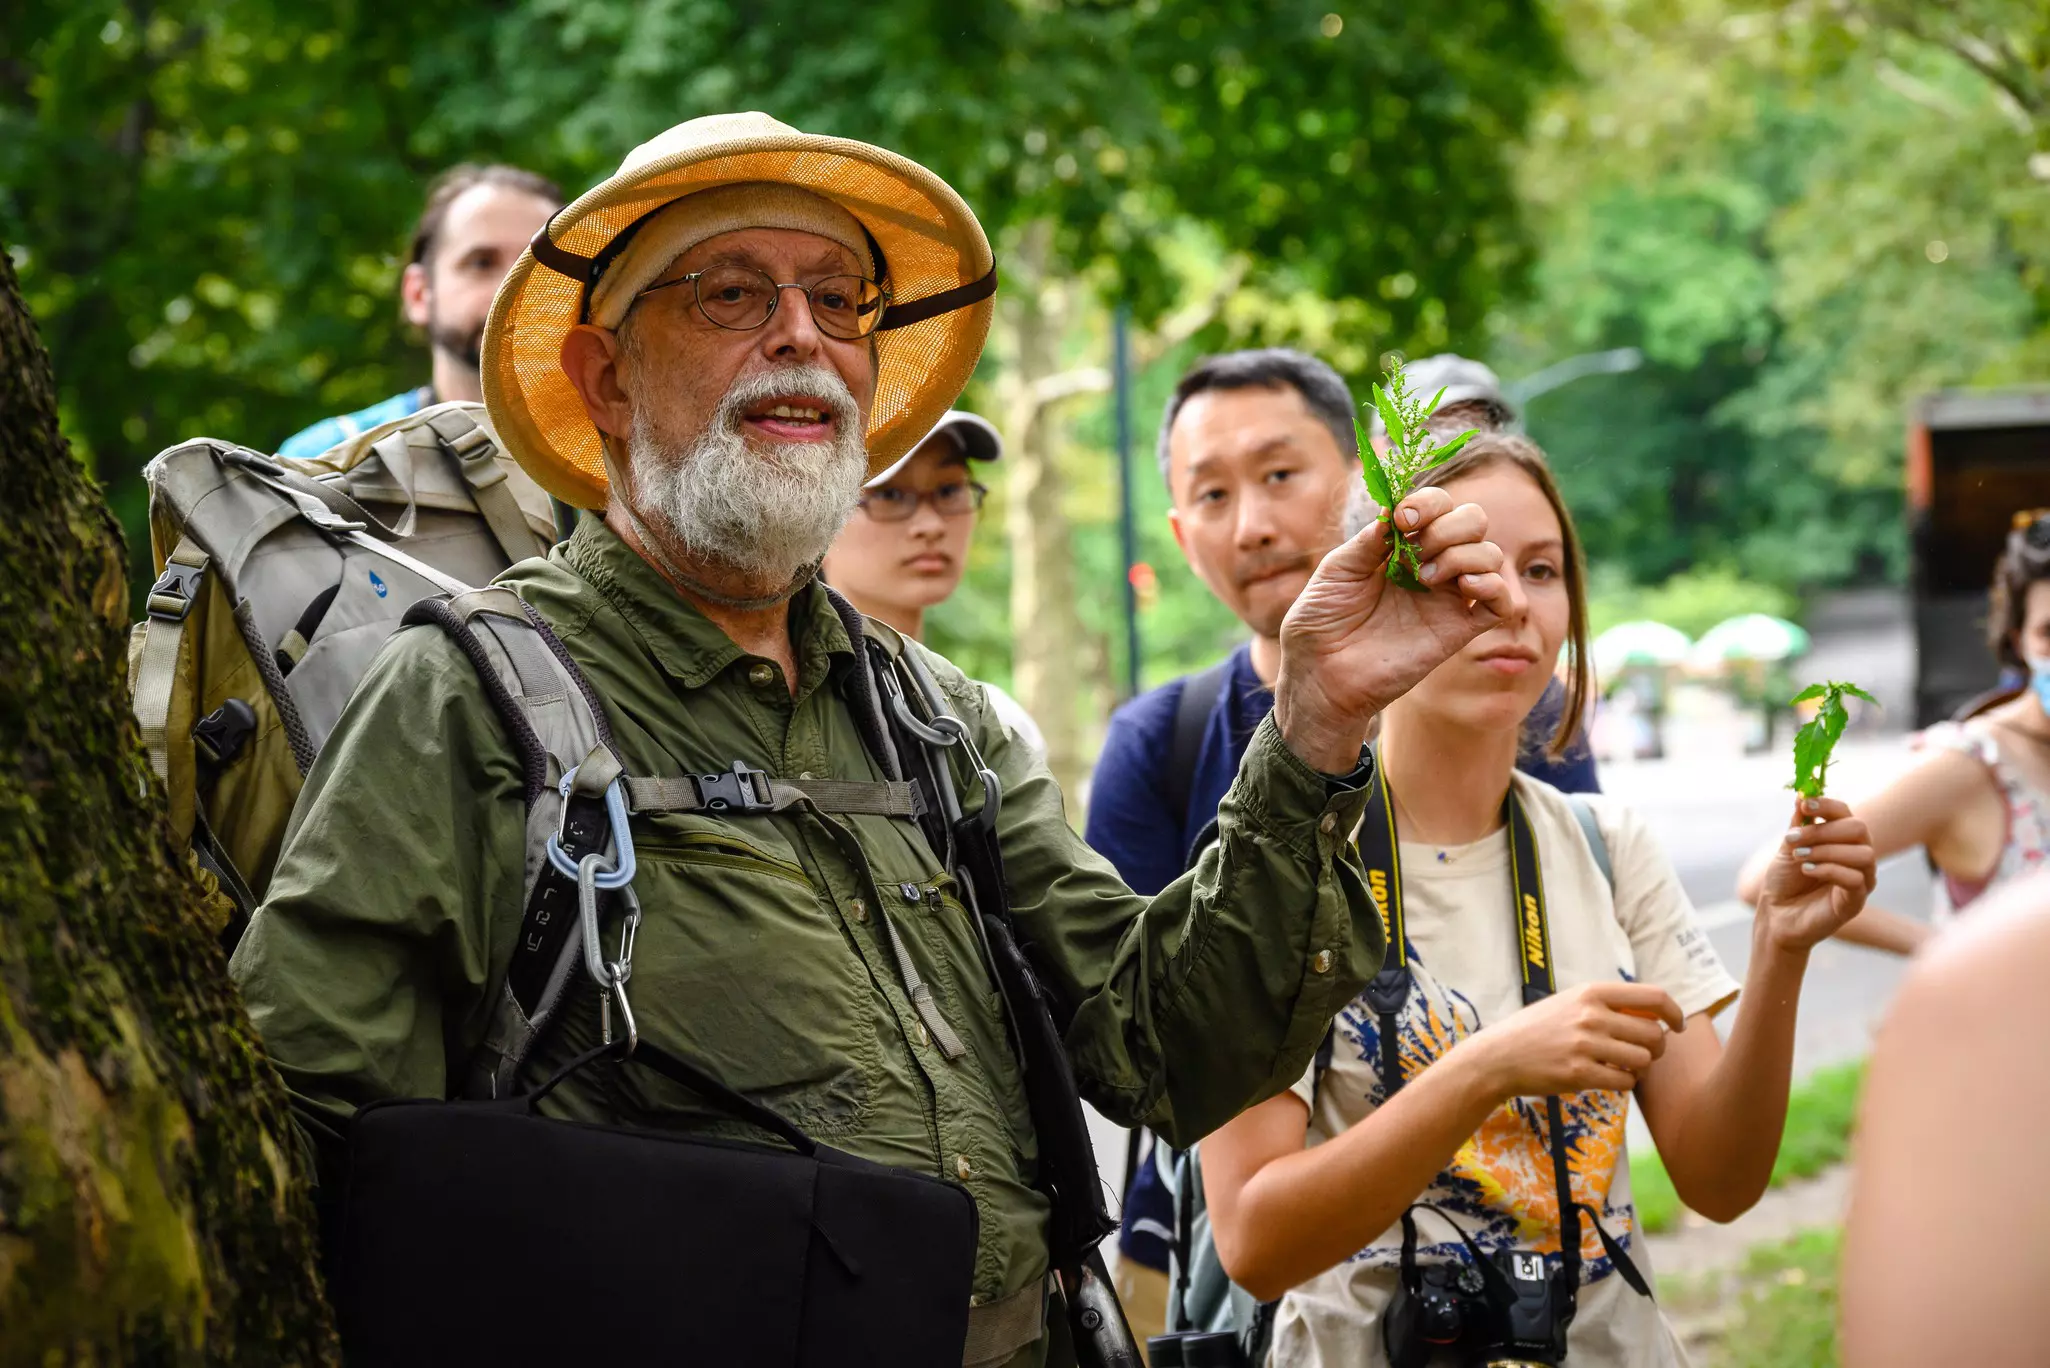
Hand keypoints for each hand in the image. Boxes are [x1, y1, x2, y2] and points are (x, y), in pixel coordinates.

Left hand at [1273, 488, 1510, 771]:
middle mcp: (1429, 566)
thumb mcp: (1336, 570)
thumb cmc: (1319, 623)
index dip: (1428, 503)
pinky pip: (1501, 602)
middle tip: (1418, 547)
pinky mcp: (1458, 630)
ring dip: (1464, 553)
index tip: (1402, 520)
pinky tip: (1464, 588)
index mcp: (1400, 547)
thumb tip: (1395, 511)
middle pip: (1473, 521)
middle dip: (1450, 524)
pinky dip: (1493, 585)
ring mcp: (1446, 598)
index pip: (1438, 506)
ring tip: (1426, 577)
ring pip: (1490, 554)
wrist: (1320, 675)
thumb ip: (1369, 541)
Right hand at [1463, 981, 1684, 1098]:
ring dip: (1640, 1068)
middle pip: (1654, 1033)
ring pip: (1643, 1060)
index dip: (1675, 1013)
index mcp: (1592, 992)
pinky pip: (1625, 1082)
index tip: (1676, 1026)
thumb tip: (1656, 1014)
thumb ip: (1609, 1004)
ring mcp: (1585, 1045)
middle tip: (1645, 1054)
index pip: (1654, 998)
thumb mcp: (1570, 1002)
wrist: (1500, 1056)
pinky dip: (1624, 1083)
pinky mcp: (1579, 1074)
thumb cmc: (1538, 1028)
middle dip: (1658, 1048)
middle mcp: (1591, 1015)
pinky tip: (1610, 1078)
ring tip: (1624, 1067)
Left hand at [1758, 796, 1875, 954]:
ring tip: (1800, 857)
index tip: (1803, 804)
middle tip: (1793, 838)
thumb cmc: (1785, 881)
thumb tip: (1802, 794)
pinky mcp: (1856, 902)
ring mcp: (1861, 880)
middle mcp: (1857, 857)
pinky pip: (1855, 879)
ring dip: (1826, 850)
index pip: (1846, 813)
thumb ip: (1799, 823)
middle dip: (1824, 830)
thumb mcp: (1789, 847)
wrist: (1776, 916)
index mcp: (1842, 841)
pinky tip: (1807, 871)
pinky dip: (1829, 870)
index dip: (1827, 805)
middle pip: (1859, 829)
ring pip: (1862, 854)